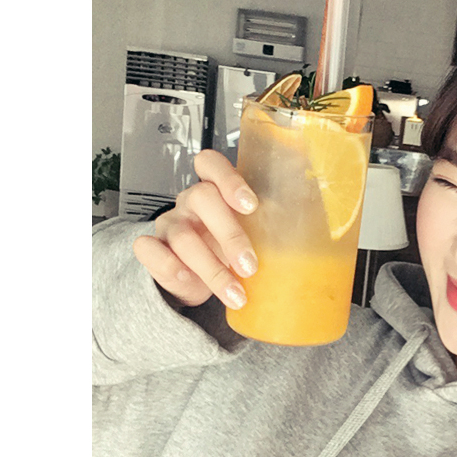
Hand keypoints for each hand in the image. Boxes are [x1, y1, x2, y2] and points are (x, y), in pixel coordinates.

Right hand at [133, 150, 258, 308]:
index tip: (251, 205)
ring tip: (235, 293)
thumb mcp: (251, 236)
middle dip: (230, 235)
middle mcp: (189, 203)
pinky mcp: (151, 249)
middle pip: (202, 199)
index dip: (230, 179)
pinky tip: (192, 284)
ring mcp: (168, 225)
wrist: (197, 282)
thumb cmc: (226, 252)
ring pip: (184, 237)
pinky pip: (150, 251)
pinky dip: (171, 269)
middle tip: (250, 266)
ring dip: (213, 269)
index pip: (211, 164)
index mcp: (213, 189)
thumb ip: (269, 227)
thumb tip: (307, 234)